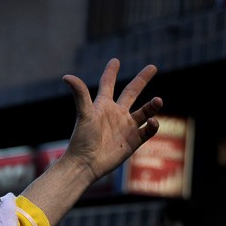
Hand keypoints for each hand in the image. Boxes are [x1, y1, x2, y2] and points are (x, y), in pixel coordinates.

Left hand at [62, 59, 161, 183]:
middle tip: (152, 67)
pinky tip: (152, 122)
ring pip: (145, 111)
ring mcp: (126, 127)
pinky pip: (148, 130)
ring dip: (153, 105)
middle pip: (132, 92)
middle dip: (142, 80)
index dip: (111, 72)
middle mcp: (116, 114)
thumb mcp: (84, 114)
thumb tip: (67, 76)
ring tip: (158, 100)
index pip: (108, 84)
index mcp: (103, 106)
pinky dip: (153, 125)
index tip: (115, 60)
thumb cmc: (82, 139)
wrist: (86, 164)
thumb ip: (80, 94)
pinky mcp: (133, 141)